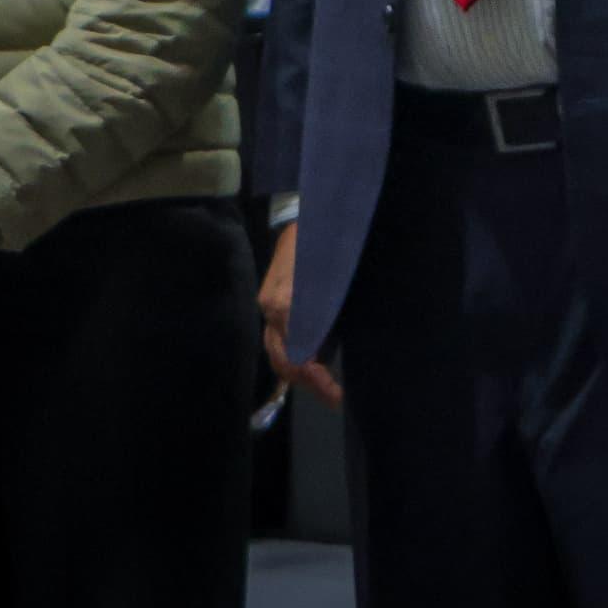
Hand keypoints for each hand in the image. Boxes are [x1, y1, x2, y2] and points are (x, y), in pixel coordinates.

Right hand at [260, 223, 341, 407]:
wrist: (306, 210)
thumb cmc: (327, 238)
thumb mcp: (336, 272)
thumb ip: (332, 306)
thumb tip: (333, 345)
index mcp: (285, 302)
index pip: (297, 354)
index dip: (318, 377)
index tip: (340, 393)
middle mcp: (270, 309)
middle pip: (284, 360)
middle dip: (310, 382)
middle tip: (338, 397)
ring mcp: (267, 307)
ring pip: (278, 354)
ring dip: (302, 374)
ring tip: (329, 389)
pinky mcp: (271, 304)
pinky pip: (279, 341)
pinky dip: (295, 360)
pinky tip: (315, 367)